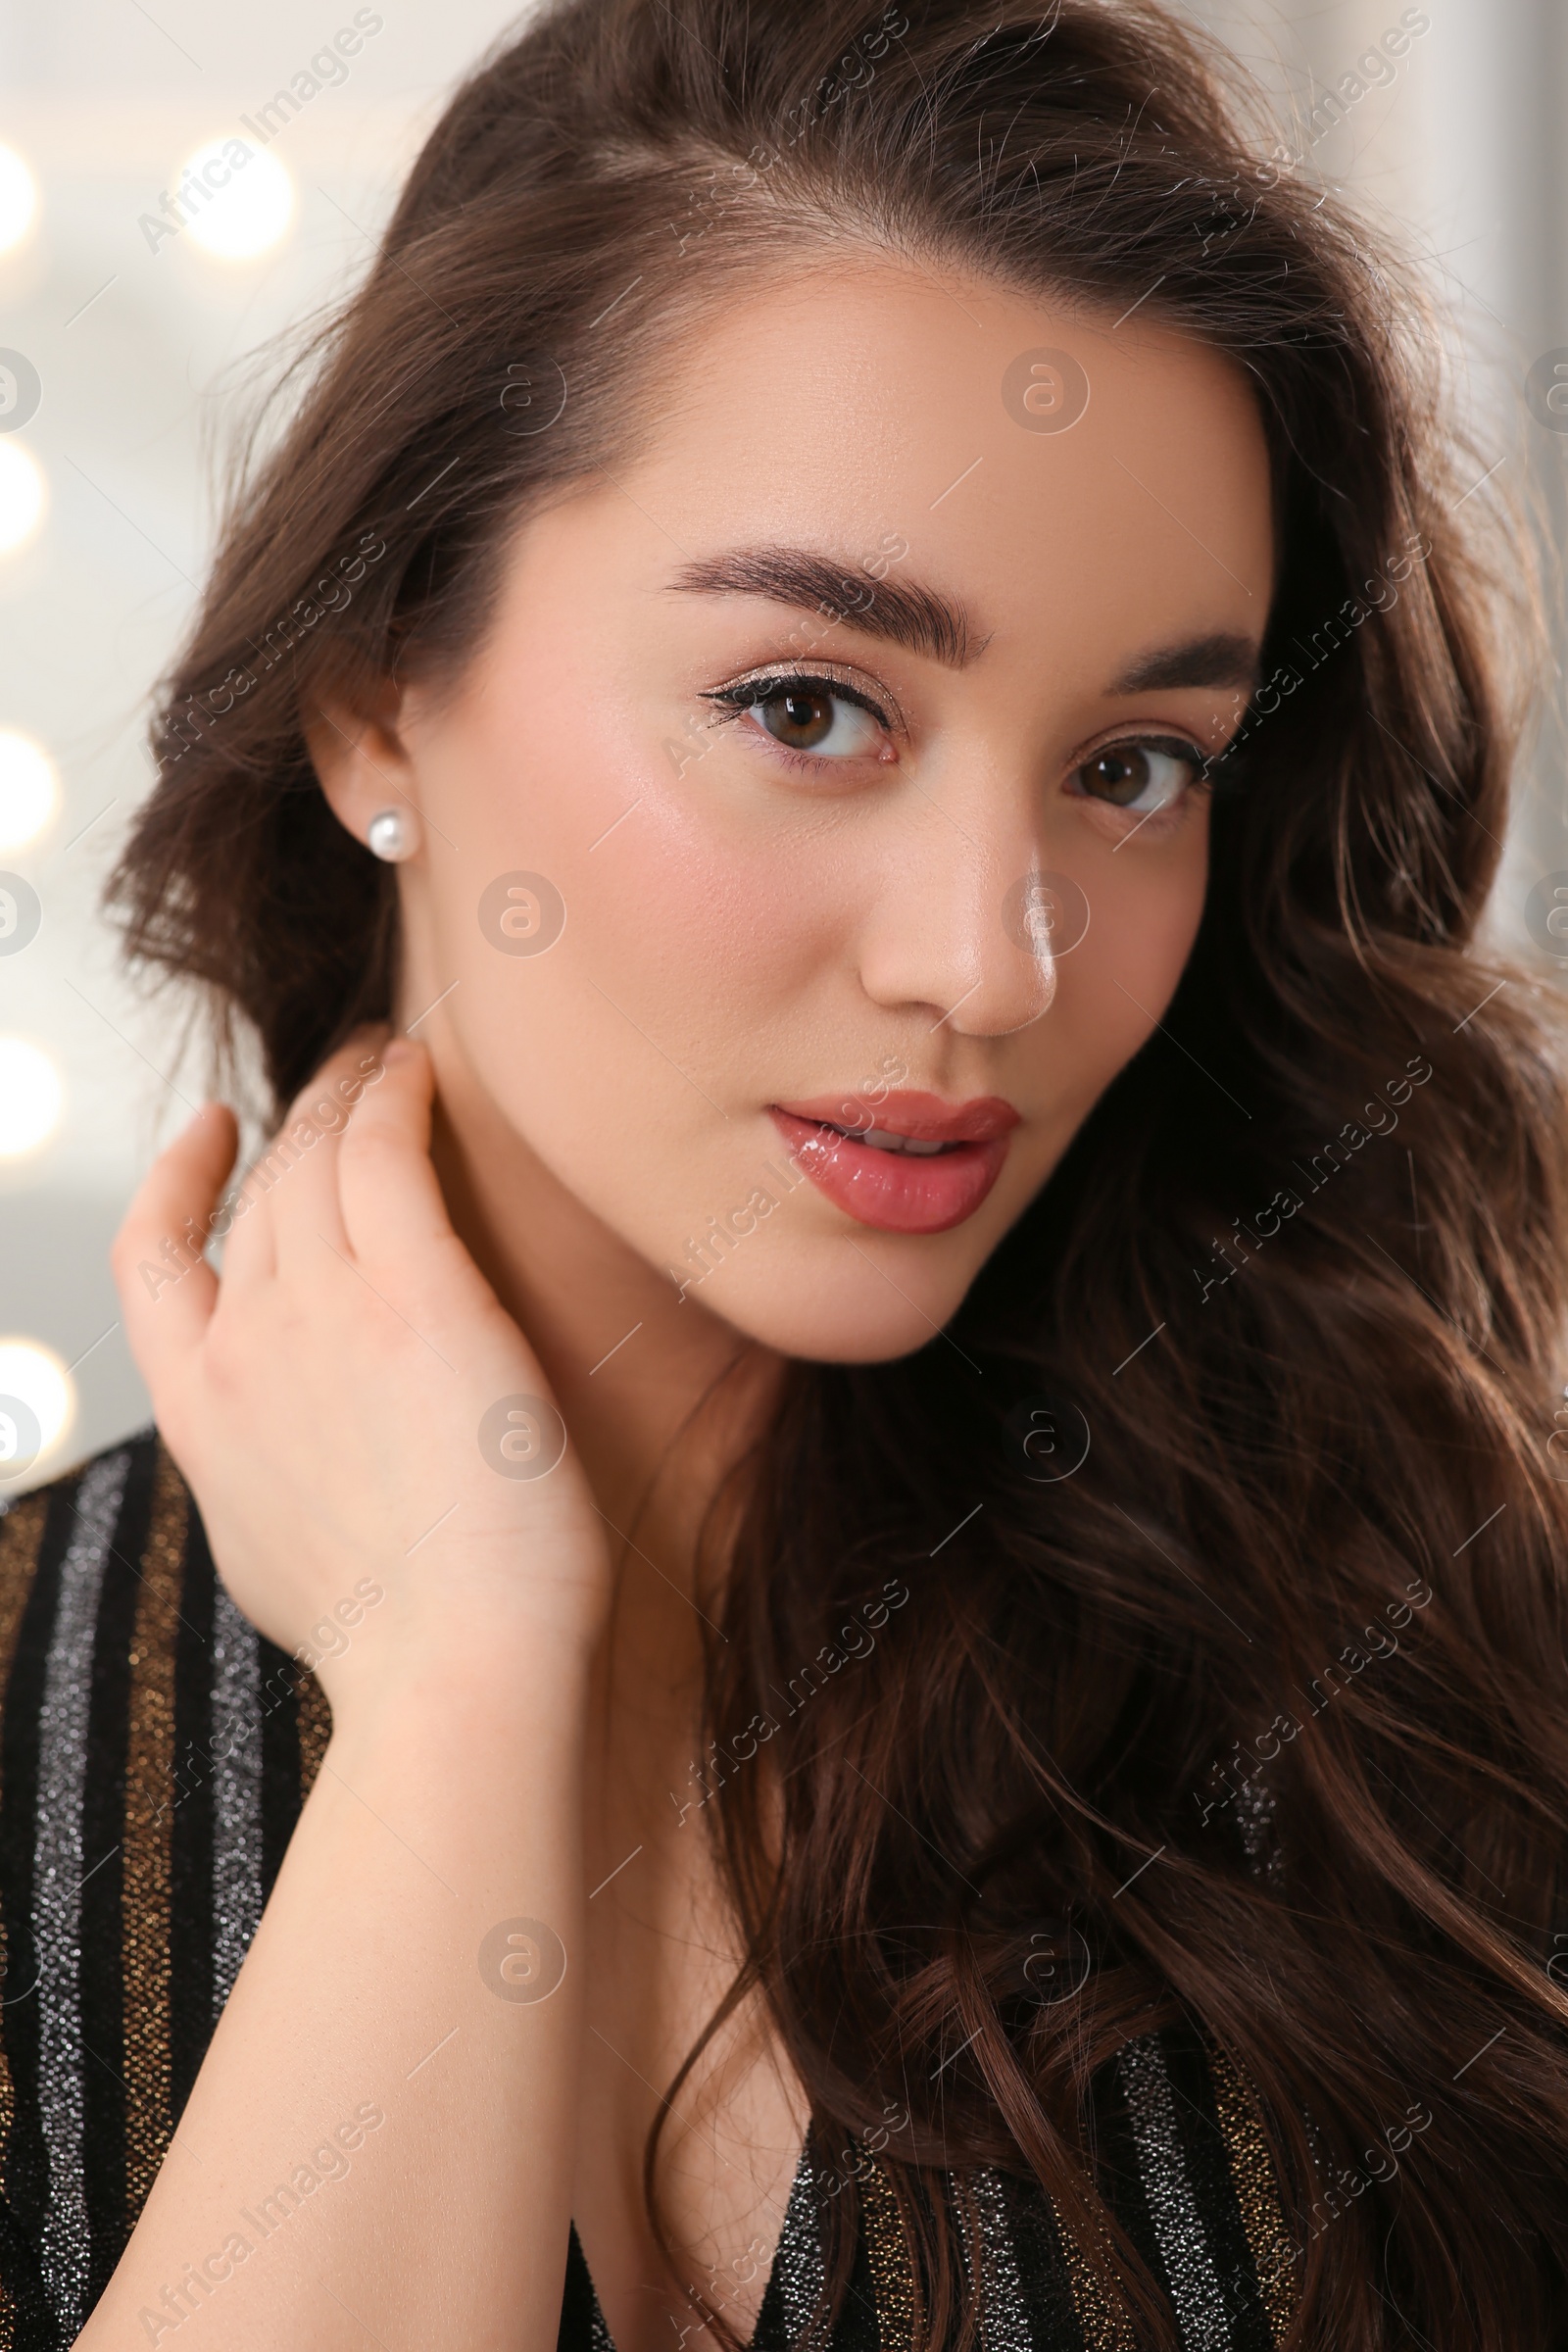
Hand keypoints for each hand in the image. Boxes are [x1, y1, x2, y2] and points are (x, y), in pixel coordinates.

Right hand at [113, 1031, 610, 1715]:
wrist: (458, 1665)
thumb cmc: (403, 1641)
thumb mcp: (277, 1562)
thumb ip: (263, 1481)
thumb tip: (284, 1462)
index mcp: (201, 1415)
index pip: (152, 1263)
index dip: (176, 1182)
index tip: (213, 1133)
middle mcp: (244, 1346)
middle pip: (257, 1194)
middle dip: (296, 1121)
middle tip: (347, 1075)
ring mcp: (323, 1312)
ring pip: (316, 1155)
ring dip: (348, 1088)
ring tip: (390, 1056)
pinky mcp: (418, 1290)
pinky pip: (386, 1150)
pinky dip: (393, 1095)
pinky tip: (419, 1071)